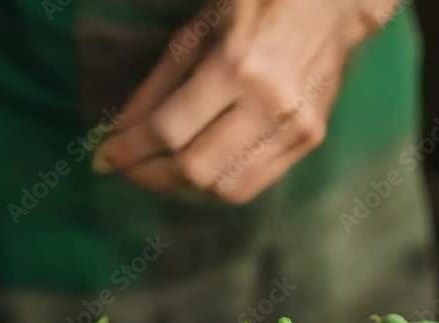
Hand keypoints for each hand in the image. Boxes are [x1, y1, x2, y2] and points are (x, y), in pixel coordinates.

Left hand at [94, 0, 391, 203]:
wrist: (335, 3)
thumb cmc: (259, 2)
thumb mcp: (199, 29)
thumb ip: (159, 85)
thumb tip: (123, 132)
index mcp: (237, 66)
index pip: (170, 130)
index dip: (130, 150)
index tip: (104, 157)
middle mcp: (270, 104)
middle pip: (195, 168)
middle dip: (150, 175)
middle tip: (128, 167)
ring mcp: (296, 128)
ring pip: (225, 188)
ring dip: (182, 186)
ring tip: (160, 170)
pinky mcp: (311, 140)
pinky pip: (253, 184)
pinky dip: (216, 183)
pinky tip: (197, 168)